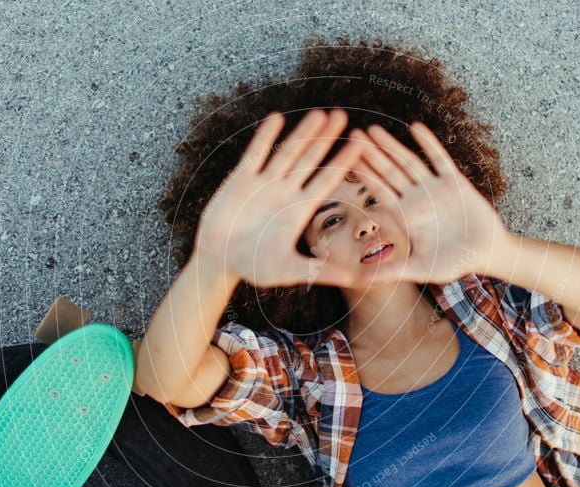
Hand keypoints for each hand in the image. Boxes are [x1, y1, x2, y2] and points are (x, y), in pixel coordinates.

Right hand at [194, 108, 369, 287]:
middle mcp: (285, 192)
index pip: (326, 181)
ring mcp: (263, 183)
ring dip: (302, 133)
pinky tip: (277, 118)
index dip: (343, 162)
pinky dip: (264, 138)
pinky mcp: (240, 180)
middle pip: (310, 160)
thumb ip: (319, 271)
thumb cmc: (255, 267)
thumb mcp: (289, 271)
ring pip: (287, 152)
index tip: (360, 144)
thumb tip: (354, 280)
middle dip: (326, 139)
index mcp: (300, 210)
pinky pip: (254, 155)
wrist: (218, 261)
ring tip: (319, 113)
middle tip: (343, 116)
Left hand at [347, 122, 512, 284]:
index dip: (363, 175)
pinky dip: (428, 144)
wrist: (486, 254)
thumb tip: (361, 281)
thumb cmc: (453, 263)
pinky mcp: (454, 181)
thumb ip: (392, 271)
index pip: (378, 191)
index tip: (344, 160)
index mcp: (404, 216)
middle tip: (352, 135)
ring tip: (373, 129)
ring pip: (408, 162)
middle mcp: (415, 198)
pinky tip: (415, 127)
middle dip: (371, 154)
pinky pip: (439, 159)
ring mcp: (434, 188)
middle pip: (388, 172)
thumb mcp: (421, 269)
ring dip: (392, 146)